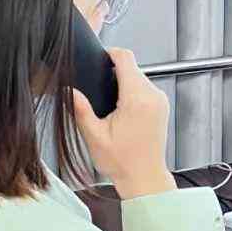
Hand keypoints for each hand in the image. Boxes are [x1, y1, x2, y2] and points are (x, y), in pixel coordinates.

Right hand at [71, 48, 176, 199]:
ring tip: (110, 103)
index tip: (99, 57)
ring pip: (139, 77)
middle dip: (113, 72)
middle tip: (98, 87)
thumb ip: (80, 109)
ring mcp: (160, 101)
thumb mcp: (94, 136)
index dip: (110, 53)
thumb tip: (69, 90)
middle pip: (131, 67)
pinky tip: (121, 108)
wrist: (145, 178)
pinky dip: (132, 92)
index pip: (126, 59)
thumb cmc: (123, 162)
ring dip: (123, 82)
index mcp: (137, 99)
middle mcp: (153, 96)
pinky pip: (145, 88)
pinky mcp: (161, 106)